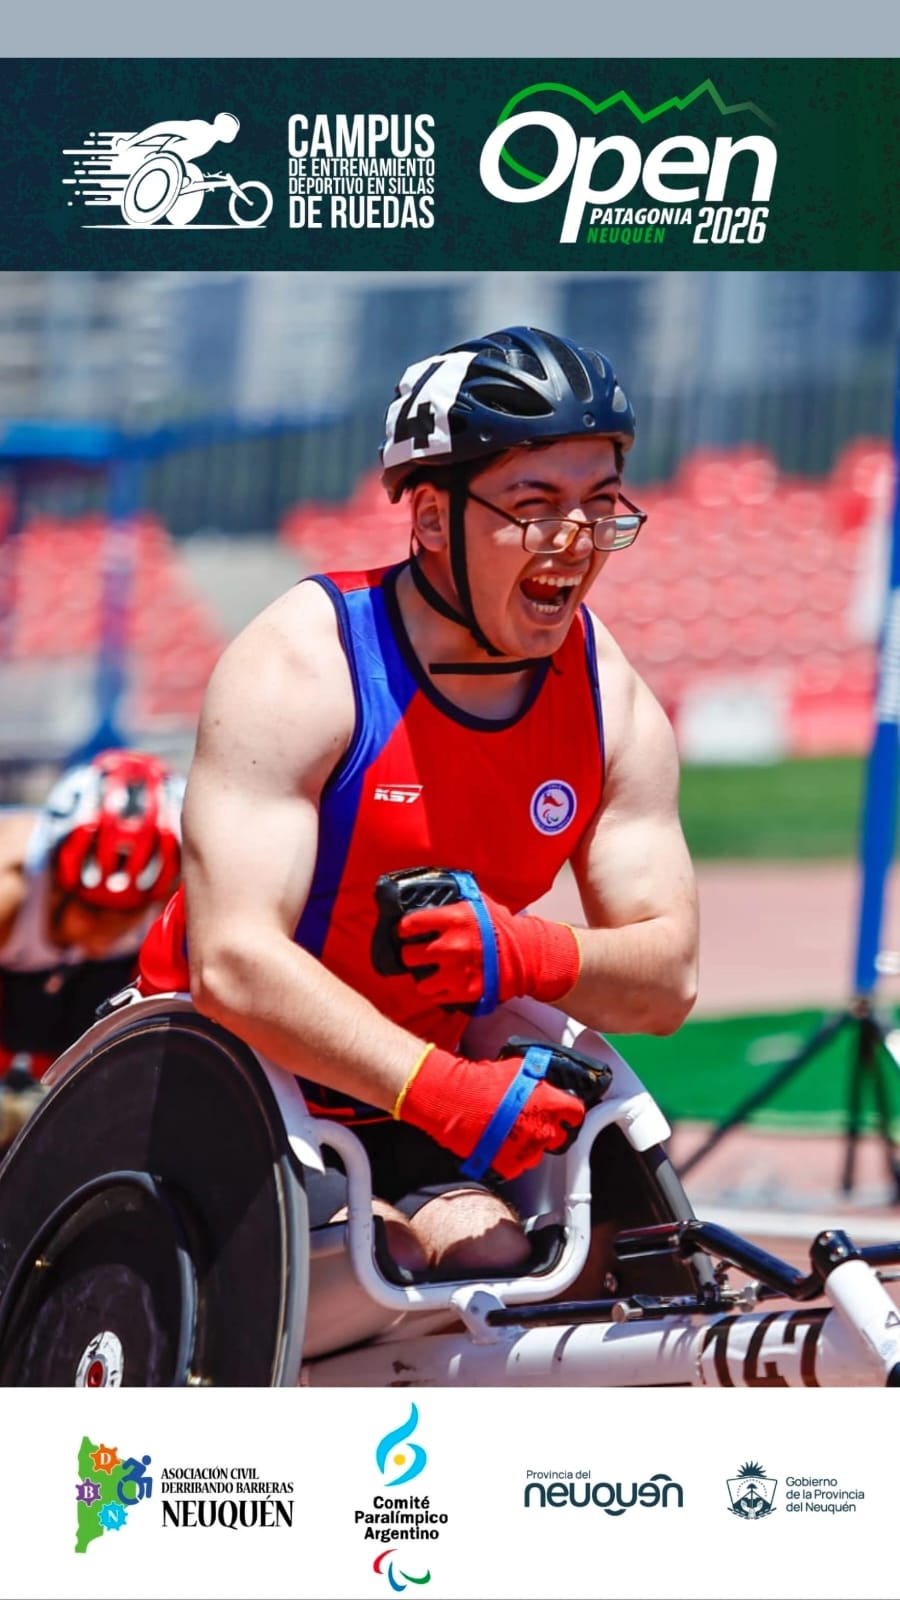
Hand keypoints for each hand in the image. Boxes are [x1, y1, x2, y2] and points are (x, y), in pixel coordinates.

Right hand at [394, 1044, 585, 1179]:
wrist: (455, 1101)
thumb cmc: (481, 1083)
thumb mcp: (516, 1068)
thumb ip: (536, 1077)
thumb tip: (541, 1077)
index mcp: (551, 1104)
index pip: (576, 1113)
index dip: (569, 1113)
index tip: (565, 1114)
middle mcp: (543, 1130)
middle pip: (559, 1137)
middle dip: (548, 1130)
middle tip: (532, 1122)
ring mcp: (527, 1150)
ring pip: (537, 1154)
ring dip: (529, 1145)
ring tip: (510, 1133)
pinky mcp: (509, 1165)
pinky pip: (517, 1165)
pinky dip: (510, 1157)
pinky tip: (498, 1144)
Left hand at [396, 880, 579, 1012]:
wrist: (526, 956)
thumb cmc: (502, 928)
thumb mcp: (480, 905)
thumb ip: (457, 900)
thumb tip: (439, 891)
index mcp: (453, 919)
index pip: (410, 924)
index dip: (405, 929)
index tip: (406, 932)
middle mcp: (451, 946)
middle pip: (409, 955)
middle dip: (411, 954)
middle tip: (417, 954)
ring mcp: (455, 972)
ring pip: (419, 981)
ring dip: (423, 977)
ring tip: (429, 973)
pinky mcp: (463, 992)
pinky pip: (435, 996)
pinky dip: (436, 992)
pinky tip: (442, 984)